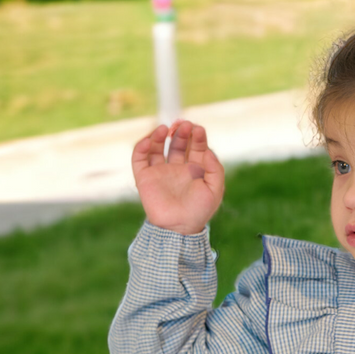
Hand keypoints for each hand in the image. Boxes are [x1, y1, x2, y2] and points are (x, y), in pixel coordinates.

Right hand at [131, 120, 224, 234]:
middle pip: (178, 143)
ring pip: (157, 146)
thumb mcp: (215, 190)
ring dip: (160, 134)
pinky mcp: (144, 177)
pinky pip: (139, 158)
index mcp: (195, 170)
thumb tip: (208, 150)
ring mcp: (160, 172)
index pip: (196, 146)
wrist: (179, 229)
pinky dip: (141, 146)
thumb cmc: (199, 211)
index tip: (198, 130)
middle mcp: (177, 168)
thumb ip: (215, 169)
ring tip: (166, 128)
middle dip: (182, 132)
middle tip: (184, 124)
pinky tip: (149, 140)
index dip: (197, 136)